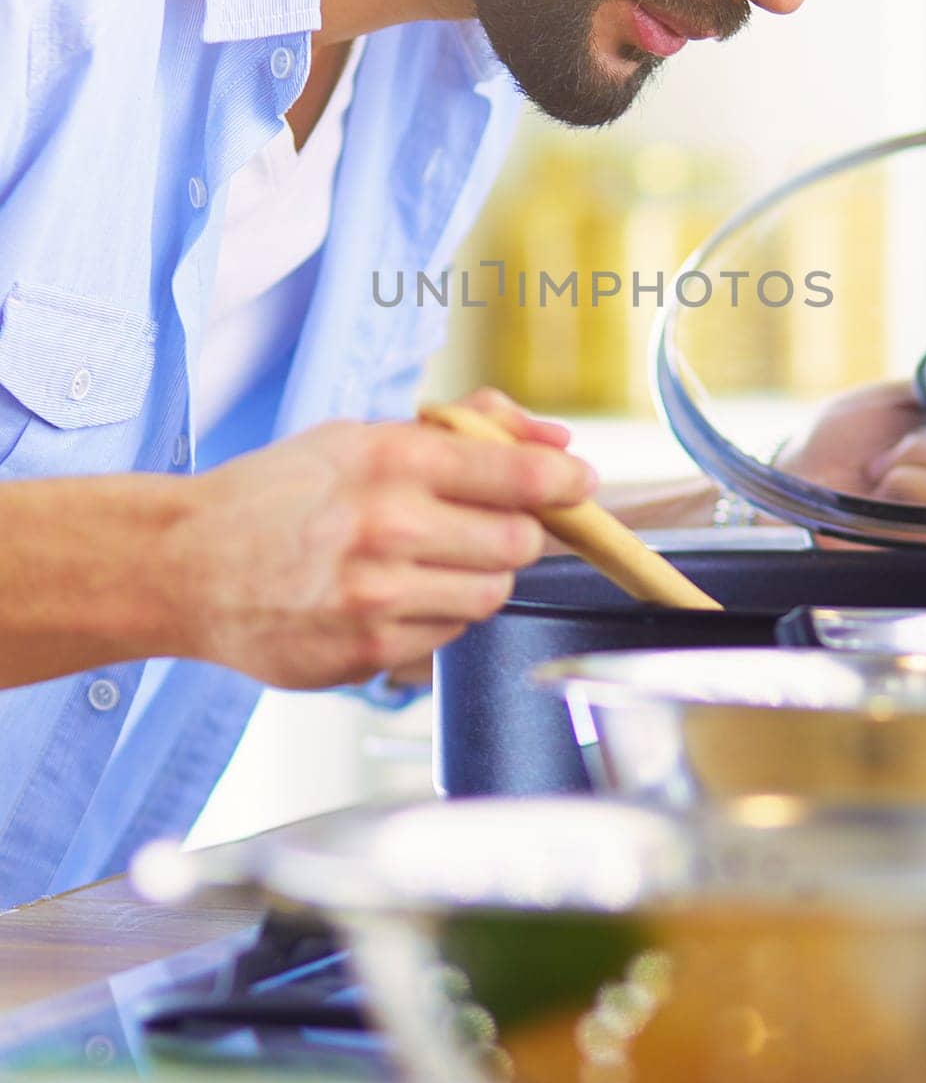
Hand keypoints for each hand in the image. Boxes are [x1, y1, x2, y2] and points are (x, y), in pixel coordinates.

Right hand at [167, 388, 591, 689]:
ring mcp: (377, 596)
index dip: (565, 484)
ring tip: (431, 559)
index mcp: (392, 459)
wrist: (187, 564)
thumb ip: (468, 430)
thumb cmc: (280, 492)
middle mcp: (388, 527)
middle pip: (519, 543)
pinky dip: (438, 615)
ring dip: (479, 577)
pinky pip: (449, 635)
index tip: (580, 486)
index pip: (518, 477)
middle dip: (515, 532)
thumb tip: (558, 446)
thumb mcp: (362, 434)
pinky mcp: (367, 652)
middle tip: (482, 523)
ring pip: (492, 594)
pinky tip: (394, 594)